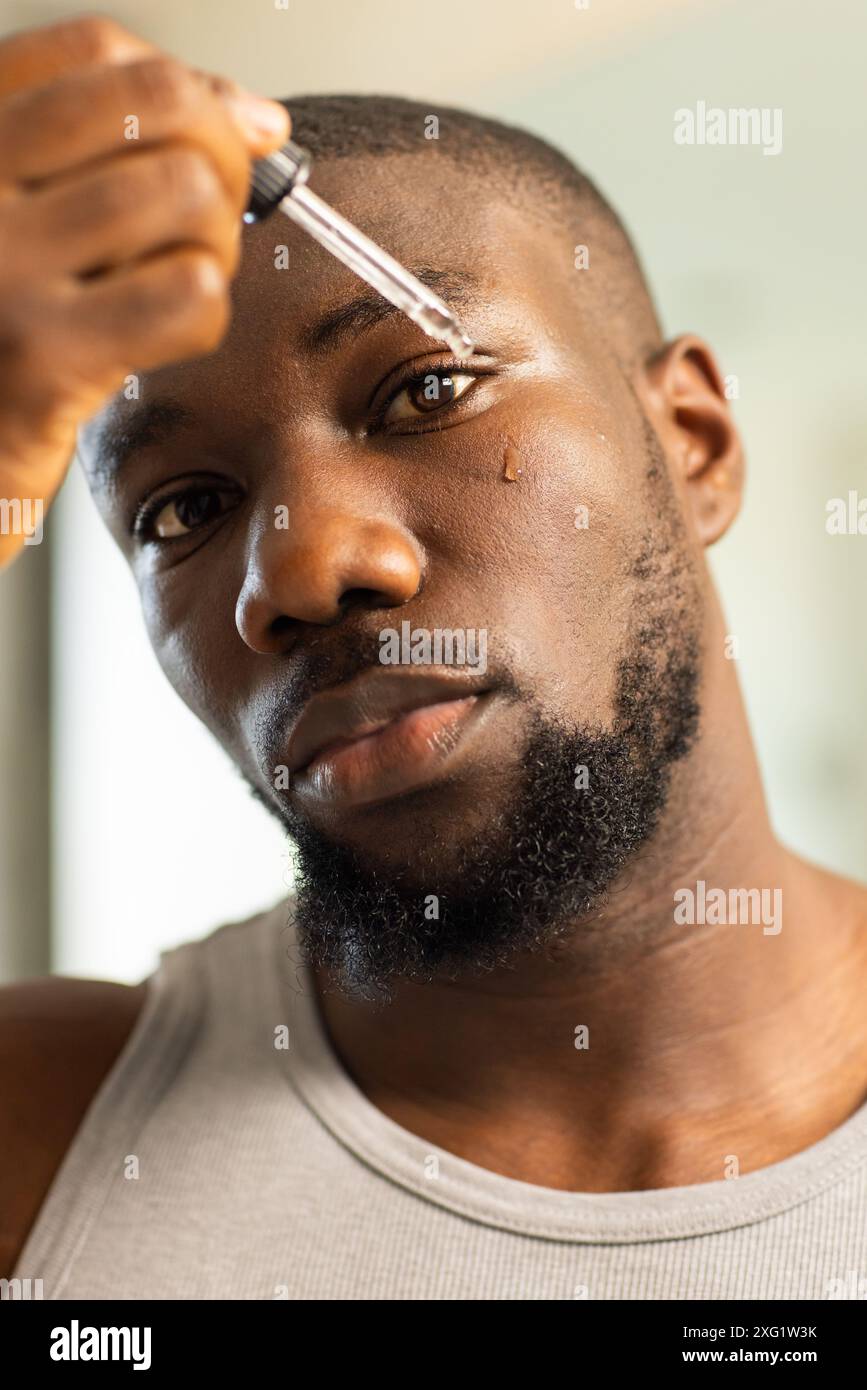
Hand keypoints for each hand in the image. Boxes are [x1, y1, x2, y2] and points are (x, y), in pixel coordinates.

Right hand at [0, 13, 289, 566]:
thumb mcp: (28, 219)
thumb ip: (115, 152)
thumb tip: (254, 116)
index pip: (97, 53)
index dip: (185, 89)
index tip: (219, 136)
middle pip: (158, 107)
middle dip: (220, 160)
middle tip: (208, 221)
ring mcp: (1, 266)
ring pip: (187, 195)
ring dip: (215, 244)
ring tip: (173, 282)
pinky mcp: (42, 357)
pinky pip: (188, 295)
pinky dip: (205, 312)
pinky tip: (162, 336)